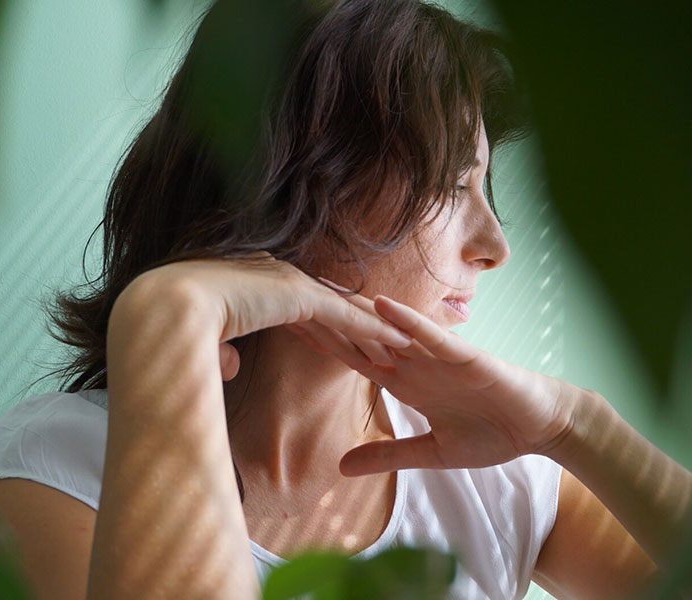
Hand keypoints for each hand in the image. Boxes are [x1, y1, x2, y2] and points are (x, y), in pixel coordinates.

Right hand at [119, 255, 412, 375]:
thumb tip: (229, 366)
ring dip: (373, 333)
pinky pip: (345, 317)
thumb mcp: (204, 344)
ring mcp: (290, 283)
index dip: (325, 331)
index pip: (302, 311)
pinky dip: (372, 331)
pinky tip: (396, 344)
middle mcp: (278, 278)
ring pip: (344, 313)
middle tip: (385, 350)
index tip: (342, 348)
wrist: (170, 306)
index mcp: (258, 287)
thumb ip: (221, 352)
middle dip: (358, 331)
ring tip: (402, 350)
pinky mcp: (300, 295)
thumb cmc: (179, 327)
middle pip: (330, 309)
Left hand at [293, 291, 575, 474]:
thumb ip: (388, 455)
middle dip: (331, 318)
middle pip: (365, 336)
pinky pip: (432, 337)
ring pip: (392, 330)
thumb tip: (340, 468)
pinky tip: (382, 306)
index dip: (325, 343)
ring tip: (325, 290)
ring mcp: (439, 357)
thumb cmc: (490, 433)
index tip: (293, 327)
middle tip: (293, 295)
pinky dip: (409, 322)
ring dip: (360, 311)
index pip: (356, 357)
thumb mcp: (430, 453)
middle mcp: (416, 363)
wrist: (541, 427)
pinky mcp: (466, 356)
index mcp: (404, 382)